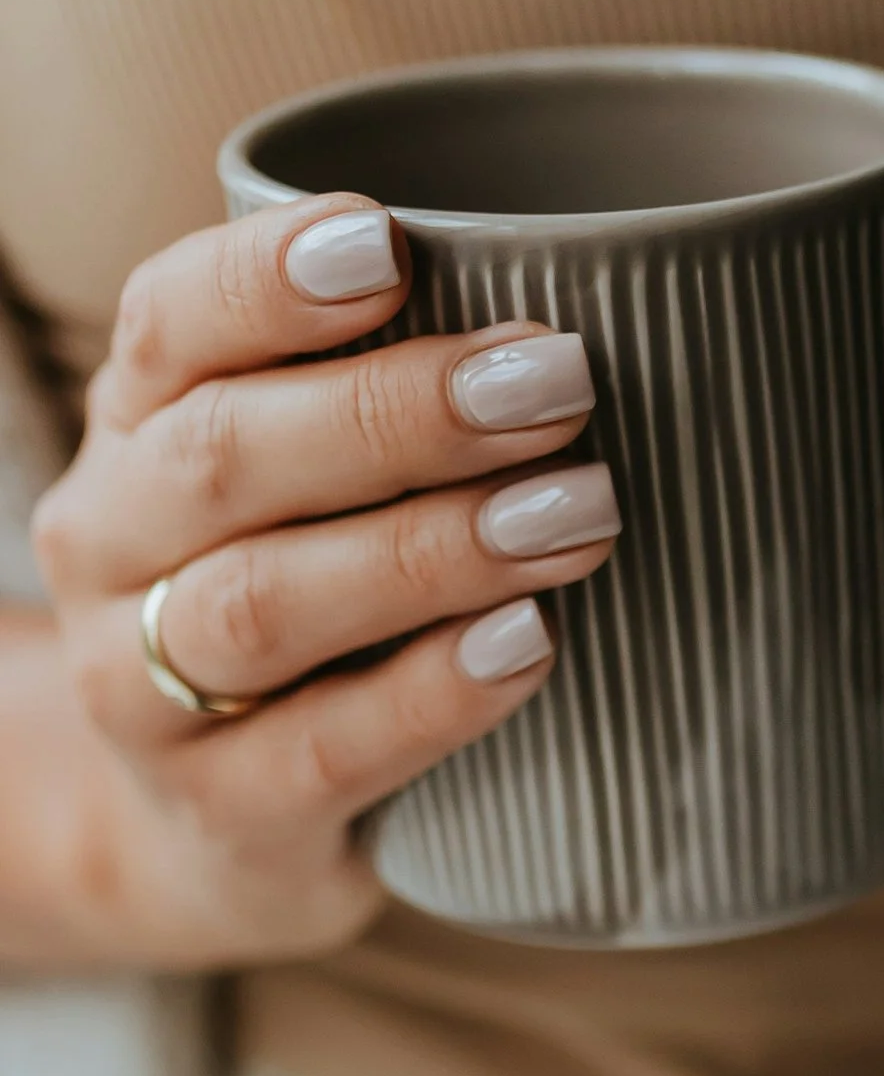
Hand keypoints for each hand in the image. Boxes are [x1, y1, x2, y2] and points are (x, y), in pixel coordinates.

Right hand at [6, 195, 622, 970]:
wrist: (216, 832)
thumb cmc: (304, 605)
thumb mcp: (309, 488)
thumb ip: (385, 399)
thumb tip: (579, 315)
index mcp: (135, 428)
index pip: (168, 324)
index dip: (266, 282)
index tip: (388, 243)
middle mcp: (111, 547)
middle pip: (224, 459)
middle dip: (393, 412)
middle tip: (552, 382)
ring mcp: (147, 692)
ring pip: (262, 602)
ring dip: (429, 550)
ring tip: (576, 516)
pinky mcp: (225, 816)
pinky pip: (325, 748)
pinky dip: (432, 694)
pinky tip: (526, 645)